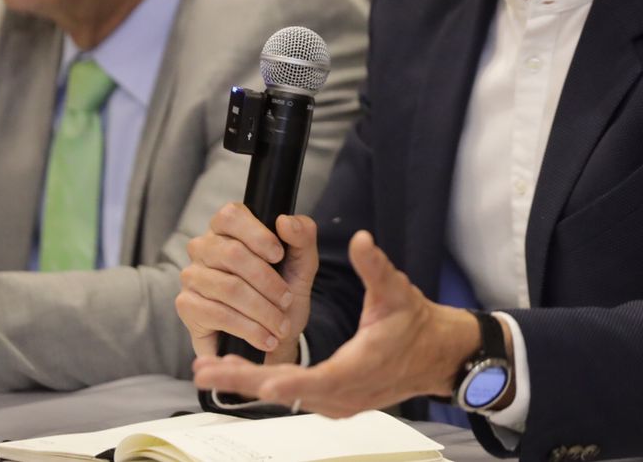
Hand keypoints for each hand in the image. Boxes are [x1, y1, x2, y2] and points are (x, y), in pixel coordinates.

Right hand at [178, 204, 312, 363]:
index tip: (279, 256)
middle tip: (287, 300)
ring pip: (228, 287)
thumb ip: (302, 236)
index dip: (257, 235)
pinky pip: (217, 314)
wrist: (274, 337)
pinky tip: (265, 338)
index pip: (231, 215)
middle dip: (268, 281)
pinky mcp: (186, 305)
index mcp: (228, 228)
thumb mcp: (302, 265)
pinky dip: (248, 328)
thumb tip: (285, 221)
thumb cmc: (282, 294)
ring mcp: (192, 275)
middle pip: (232, 254)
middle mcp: (203, 247)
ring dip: (262, 310)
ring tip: (281, 326)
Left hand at [191, 230, 482, 417]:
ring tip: (214, 370)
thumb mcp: (396, 291)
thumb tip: (362, 241)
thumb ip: (375, 267)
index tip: (258, 380)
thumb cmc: (415, 325)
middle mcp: (345, 393)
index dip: (286, 381)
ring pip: (288, 396)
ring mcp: (339, 402)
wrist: (434, 354)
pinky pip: (297, 396)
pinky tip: (247, 375)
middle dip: (245, 380)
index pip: (316, 380)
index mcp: (358, 367)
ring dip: (252, 383)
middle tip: (207, 370)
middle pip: (289, 392)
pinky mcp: (336, 401)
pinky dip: (271, 386)